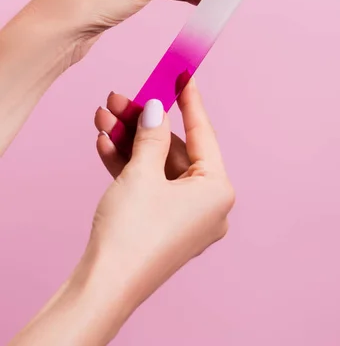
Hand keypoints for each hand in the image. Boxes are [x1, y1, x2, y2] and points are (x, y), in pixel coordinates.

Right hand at [10, 81, 233, 345]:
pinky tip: (105, 143)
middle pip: (172, 148)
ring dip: (129, 141)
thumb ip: (152, 134)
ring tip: (103, 117)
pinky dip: (127, 165)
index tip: (183, 74)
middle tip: (120, 98)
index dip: (189, 101)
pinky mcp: (160, 224)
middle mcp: (206, 204)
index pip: (202, 133)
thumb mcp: (142, 172)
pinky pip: (148, 185)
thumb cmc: (133, 232)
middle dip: (143, 122)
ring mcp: (183, 217)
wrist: (103, 286)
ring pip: (156, 166)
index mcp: (217, 190)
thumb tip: (156, 107)